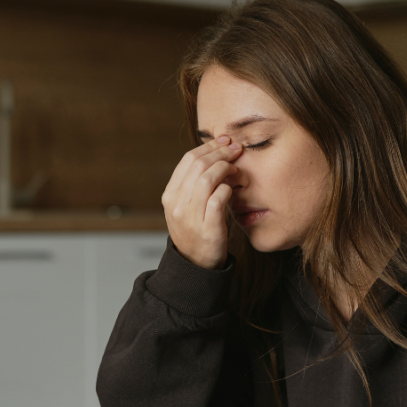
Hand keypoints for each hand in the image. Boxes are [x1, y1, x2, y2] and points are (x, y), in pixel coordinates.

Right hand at [162, 136, 241, 269]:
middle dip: (220, 153)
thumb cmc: (197, 231)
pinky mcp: (207, 227)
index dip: (208, 147)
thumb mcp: (186, 206)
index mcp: (170, 195)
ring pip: (207, 179)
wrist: (196, 264)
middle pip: (198, 165)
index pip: (188, 160)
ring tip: (236, 168)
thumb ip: (193, 184)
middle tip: (236, 149)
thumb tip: (213, 155)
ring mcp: (190, 216)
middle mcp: (176, 204)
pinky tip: (233, 188)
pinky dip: (227, 189)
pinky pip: (218, 199)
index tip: (224, 142)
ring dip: (226, 168)